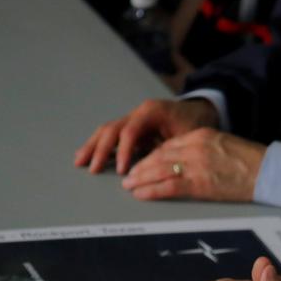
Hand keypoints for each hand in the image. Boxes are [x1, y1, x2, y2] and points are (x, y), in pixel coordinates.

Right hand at [74, 98, 217, 174]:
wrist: (201, 110)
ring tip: (80, 161)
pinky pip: (110, 134)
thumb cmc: (196, 122)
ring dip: (93, 146)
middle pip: (113, 129)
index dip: (123, 151)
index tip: (122, 171)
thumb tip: (154, 167)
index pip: (130, 131)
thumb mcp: (188, 135)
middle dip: (101, 150)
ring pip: (107, 130)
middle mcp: (138, 112)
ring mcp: (133, 118)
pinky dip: (98, 145)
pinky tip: (86, 155)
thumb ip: (170, 149)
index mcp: (152, 111)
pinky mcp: (131, 126)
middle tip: (93, 169)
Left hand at [121, 128, 265, 201]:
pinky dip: (151, 190)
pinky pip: (167, 186)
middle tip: (129, 175)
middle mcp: (194, 147)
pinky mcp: (199, 183)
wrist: (267, 171)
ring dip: (141, 179)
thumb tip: (185, 162)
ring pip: (158, 170)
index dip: (151, 156)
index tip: (142, 163)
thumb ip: (203, 150)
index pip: (168, 145)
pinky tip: (140, 194)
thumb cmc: (250, 162)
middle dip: (141, 167)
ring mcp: (195, 165)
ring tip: (129, 186)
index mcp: (201, 135)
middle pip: (159, 156)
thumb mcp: (223, 145)